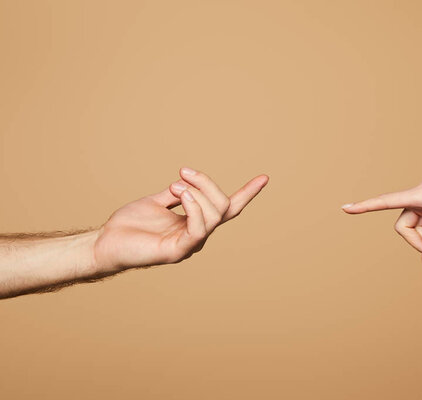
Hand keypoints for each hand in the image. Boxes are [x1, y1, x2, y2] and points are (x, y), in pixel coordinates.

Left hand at [93, 168, 268, 272]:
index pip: (228, 208)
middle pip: (223, 206)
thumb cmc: (129, 225)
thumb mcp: (156, 201)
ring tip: (175, 186)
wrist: (105, 243)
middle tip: (182, 172)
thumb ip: (176, 193)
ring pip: (214, 215)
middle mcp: (198, 234)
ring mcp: (190, 245)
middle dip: (207, 183)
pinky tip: (180, 195)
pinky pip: (198, 229)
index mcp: (195, 222)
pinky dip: (194, 208)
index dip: (247, 193)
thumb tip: (188, 181)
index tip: (264, 177)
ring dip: (197, 193)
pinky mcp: (177, 251)